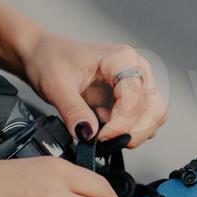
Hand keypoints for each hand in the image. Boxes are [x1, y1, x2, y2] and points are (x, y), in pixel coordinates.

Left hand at [19, 33, 167, 148]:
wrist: (43, 55)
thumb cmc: (50, 59)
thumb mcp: (56, 85)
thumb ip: (73, 110)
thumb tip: (88, 134)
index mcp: (122, 59)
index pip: (136, 98)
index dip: (121, 123)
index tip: (100, 136)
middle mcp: (136, 69)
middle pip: (154, 109)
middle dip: (134, 132)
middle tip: (107, 142)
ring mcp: (137, 83)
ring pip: (154, 116)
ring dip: (134, 133)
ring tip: (105, 136)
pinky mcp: (131, 96)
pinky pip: (142, 119)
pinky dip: (128, 131)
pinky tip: (106, 129)